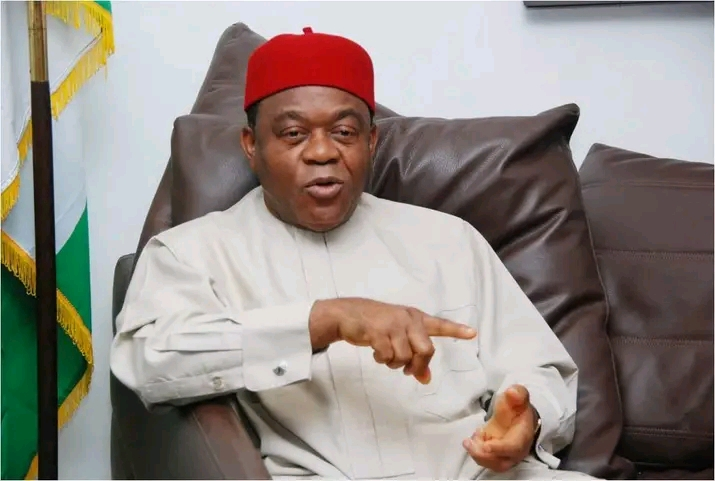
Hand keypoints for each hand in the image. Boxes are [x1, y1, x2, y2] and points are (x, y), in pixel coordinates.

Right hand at [310, 298, 475, 383]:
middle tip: (407, 371)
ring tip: (386, 356)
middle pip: (426, 350)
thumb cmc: (376, 325)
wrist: (348, 314)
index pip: (439, 325)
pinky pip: (387, 356)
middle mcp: (407, 319)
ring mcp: (393, 325)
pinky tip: (376, 352)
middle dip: (417, 365)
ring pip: (405, 357)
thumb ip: (413, 355)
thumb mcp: (397, 337)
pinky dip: (382, 360)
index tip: (473, 333)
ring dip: (395, 364)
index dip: (456, 330)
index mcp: (415, 318)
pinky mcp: (378, 331)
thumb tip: (426, 380)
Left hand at [463, 384, 537, 472]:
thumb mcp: (518, 395)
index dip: (500, 449)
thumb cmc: (516, 406)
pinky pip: (486, 461)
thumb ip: (517, 393)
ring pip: (492, 464)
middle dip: (484, 457)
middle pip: (502, 463)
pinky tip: (472, 440)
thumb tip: (512, 392)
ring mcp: (506, 455)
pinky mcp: (496, 457)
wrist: (517, 416)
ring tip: (468, 442)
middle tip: (469, 443)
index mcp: (523, 435)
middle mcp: (516, 450)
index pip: (514, 447)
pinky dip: (476, 453)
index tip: (486, 446)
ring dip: (477, 455)